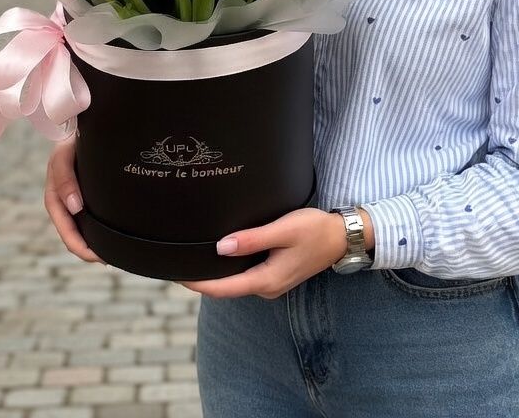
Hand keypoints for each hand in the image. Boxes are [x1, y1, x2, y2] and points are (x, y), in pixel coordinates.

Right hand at [43, 135, 103, 263]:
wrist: (82, 125)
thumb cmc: (73, 139)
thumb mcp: (64, 155)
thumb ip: (65, 177)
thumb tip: (75, 208)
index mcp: (55, 194)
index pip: (64, 225)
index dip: (77, 243)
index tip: (93, 255)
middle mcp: (64, 198)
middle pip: (72, 231)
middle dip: (86, 249)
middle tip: (106, 260)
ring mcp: (76, 197)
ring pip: (82, 226)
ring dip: (93, 242)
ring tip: (111, 255)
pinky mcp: (88, 194)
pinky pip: (91, 216)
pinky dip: (98, 229)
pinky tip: (112, 235)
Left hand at [178, 208, 347, 298]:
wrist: (342, 237)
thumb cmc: (315, 230)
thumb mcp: (283, 230)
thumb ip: (252, 239)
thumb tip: (221, 247)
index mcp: (266, 280)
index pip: (223, 288)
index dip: (198, 283)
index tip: (177, 276)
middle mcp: (267, 287)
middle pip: (226, 288)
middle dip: (203, 280)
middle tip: (178, 265)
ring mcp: (271, 283)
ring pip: (236, 282)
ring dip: (216, 275)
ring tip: (194, 260)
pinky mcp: (275, 274)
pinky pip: (245, 276)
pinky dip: (230, 270)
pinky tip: (221, 257)